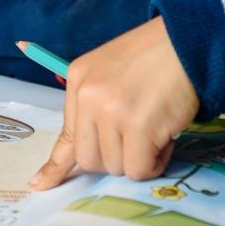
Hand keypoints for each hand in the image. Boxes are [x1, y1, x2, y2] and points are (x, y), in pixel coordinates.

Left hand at [29, 16, 198, 188]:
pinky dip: (156, 162)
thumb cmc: (154, 56)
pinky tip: (165, 136)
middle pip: (89, 159)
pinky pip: (139, 169)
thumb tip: (91, 147)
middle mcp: (87, 95)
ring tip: (155, 127)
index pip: (65, 134)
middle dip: (115, 158)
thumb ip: (96, 104)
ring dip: (139, 157)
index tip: (39, 184)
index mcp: (78, 79)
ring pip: (116, 166)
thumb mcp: (111, 71)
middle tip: (137, 138)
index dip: (55, 166)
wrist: (186, 41)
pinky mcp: (137, 126)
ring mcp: (109, 111)